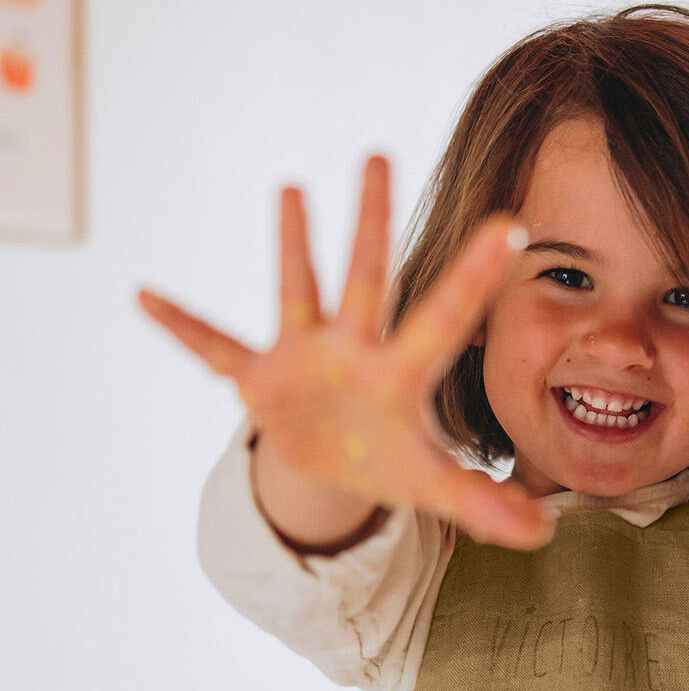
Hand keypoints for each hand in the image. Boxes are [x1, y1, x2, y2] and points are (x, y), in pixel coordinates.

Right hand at [135, 155, 555, 547]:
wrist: (330, 465)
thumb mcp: (432, 485)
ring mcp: (305, 356)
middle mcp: (355, 349)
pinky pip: (214, 349)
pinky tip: (145, 297)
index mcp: (401, 372)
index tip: (509, 226)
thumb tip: (542, 535)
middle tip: (380, 154)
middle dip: (372, 222)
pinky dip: (181, 327)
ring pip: (299, 288)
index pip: (444, 317)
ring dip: (293, 243)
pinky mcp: (259, 377)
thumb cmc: (387, 458)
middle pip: (369, 277)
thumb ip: (484, 504)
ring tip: (293, 188)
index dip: (472, 277)